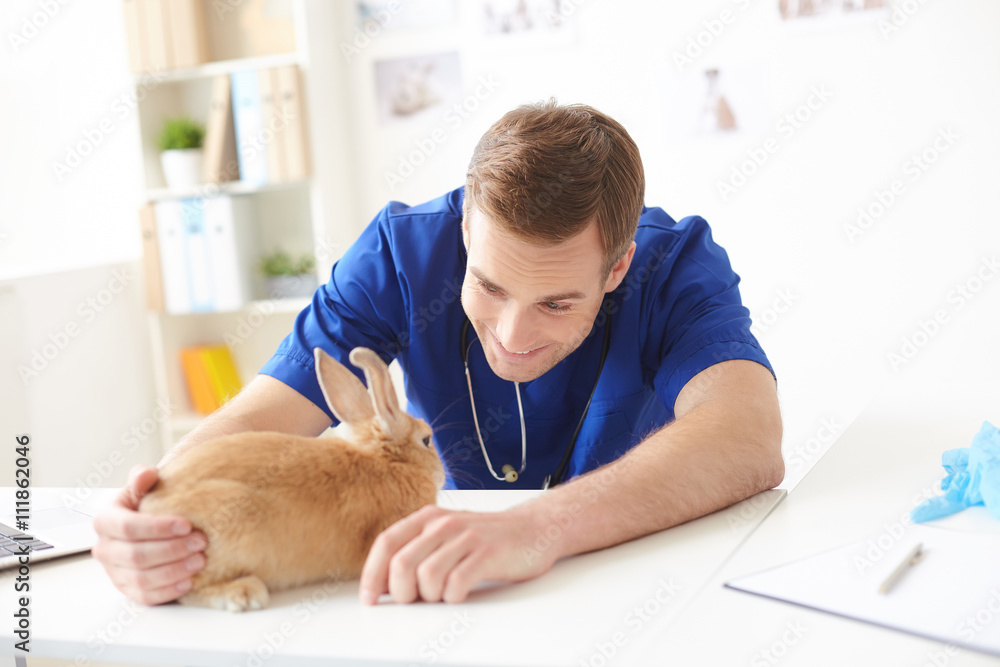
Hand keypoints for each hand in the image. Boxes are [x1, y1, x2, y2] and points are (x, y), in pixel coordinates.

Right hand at [91, 465, 207, 604]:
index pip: (128, 527)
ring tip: (200, 561)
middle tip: (201, 542)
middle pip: (136, 556)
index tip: (187, 524)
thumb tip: (146, 474)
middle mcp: (105, 549)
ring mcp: (114, 572)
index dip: (158, 527)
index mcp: (105, 521)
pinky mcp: (127, 589)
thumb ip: (142, 479)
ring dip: (174, 571)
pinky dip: (168, 591)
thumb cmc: (146, 503)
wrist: (146, 522)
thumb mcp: (143, 487)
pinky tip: (189, 582)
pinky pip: (145, 596)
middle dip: (172, 550)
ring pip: (141, 579)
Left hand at [359, 504, 558, 603]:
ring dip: (430, 596)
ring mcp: (466, 537)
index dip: (372, 574)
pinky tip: (461, 593)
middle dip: (401, 592)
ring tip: (444, 594)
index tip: (370, 598)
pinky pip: (457, 583)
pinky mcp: (488, 554)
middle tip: (415, 600)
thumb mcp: (445, 536)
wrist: (533, 529)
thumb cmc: (486, 538)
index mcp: (428, 518)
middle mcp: (444, 523)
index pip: (387, 543)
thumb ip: (416, 552)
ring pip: (427, 576)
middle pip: (402, 563)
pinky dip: (453, 597)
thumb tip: (383, 584)